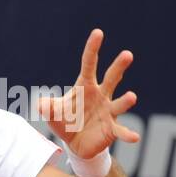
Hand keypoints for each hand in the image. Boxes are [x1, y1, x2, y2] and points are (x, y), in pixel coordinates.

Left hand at [37, 28, 140, 159]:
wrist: (76, 143)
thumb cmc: (66, 122)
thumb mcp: (53, 114)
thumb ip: (47, 107)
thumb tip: (41, 104)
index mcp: (86, 86)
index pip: (89, 64)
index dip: (92, 49)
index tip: (98, 33)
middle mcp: (101, 95)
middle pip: (111, 78)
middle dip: (119, 67)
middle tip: (127, 54)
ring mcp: (109, 111)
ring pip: (119, 103)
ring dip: (125, 100)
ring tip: (132, 97)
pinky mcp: (112, 129)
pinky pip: (121, 130)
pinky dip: (127, 134)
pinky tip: (134, 137)